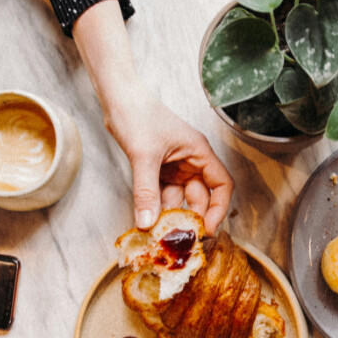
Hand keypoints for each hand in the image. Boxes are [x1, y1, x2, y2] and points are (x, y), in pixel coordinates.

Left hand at [71, 0, 233, 234]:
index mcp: (199, 152)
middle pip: (201, 196)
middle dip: (192, 217)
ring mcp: (175, 166)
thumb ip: (146, 191)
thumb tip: (147, 222)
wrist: (116, 98)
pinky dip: (157, 207)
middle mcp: (191, 160)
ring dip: (172, 215)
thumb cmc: (137, 114)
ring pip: (180, 198)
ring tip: (162, 234)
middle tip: (181, 238)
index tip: (207, 229)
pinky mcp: (158, 169)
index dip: (218, 209)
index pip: (222, 185)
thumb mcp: (144, 156)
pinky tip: (148, 220)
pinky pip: (163, 194)